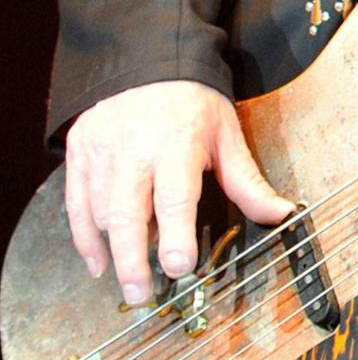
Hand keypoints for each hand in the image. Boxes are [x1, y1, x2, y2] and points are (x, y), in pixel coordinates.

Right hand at [63, 80, 294, 304]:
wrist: (149, 63)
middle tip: (143, 296)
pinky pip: (75, 205)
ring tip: (133, 275)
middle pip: (128, 215)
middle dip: (134, 261)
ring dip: (115, 249)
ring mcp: (101, 151)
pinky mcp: (79, 153)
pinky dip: (84, 239)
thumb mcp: (227, 135)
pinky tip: (98, 264)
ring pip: (101, 213)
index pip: (174, 198)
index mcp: (177, 144)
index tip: (179, 267)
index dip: (175, 237)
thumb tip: (280, 214)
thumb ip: (247, 181)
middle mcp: (133, 150)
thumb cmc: (193, 104)